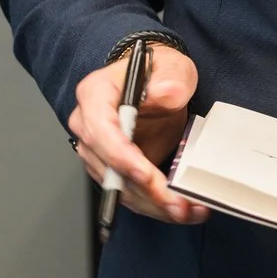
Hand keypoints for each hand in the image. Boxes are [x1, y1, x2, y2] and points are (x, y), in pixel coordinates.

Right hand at [69, 46, 208, 225]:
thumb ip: (171, 78)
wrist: (156, 82)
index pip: (100, 130)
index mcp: (95, 95)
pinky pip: (129, 193)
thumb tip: (165, 93)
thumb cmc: (158, 71)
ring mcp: (99, 151)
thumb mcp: (173, 66)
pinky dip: (154, 205)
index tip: (146, 175)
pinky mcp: (114, 169)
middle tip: (177, 203)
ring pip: (119, 188)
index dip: (121, 156)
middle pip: (109, 167)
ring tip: (187, 211)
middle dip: (144, 190)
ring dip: (152, 205)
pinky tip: (181, 210)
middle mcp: (89, 126)